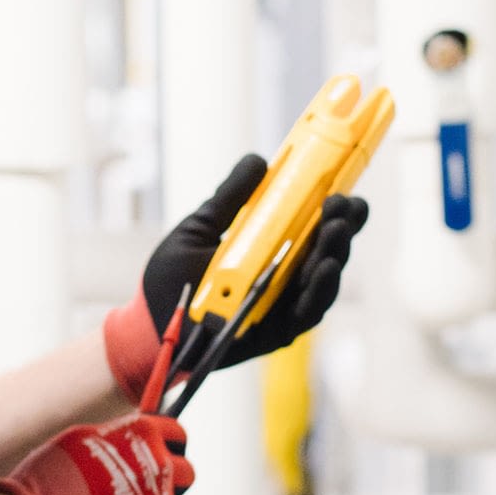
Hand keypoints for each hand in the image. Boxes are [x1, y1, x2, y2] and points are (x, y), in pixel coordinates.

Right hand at [0, 414, 193, 494]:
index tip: (162, 452)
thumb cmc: (52, 474)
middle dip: (171, 478)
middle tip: (146, 486)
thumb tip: (128, 440)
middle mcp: (160, 464)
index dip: (170, 443)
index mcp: (144, 432)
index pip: (177, 433)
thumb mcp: (84, 437)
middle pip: (187, 472)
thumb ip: (117, 438)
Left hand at [103, 156, 370, 403]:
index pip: (317, 226)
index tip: (345, 190)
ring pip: (324, 282)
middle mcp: (287, 277)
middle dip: (343, 227)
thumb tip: (259, 160)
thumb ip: (231, 198)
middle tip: (343, 207)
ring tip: (336, 231)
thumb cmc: (174, 276)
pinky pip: (306, 314)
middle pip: (328, 252)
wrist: (150, 320)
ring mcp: (284, 307)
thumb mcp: (201, 228)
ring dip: (336, 255)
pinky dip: (319, 292)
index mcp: (275, 250)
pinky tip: (325, 268)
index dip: (338, 210)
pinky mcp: (276, 334)